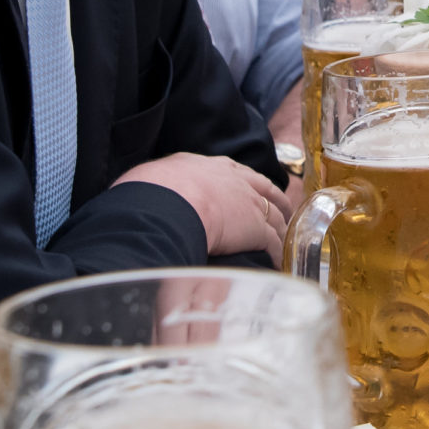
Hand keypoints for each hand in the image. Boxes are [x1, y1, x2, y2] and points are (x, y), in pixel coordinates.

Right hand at [113, 152, 292, 257]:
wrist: (167, 206)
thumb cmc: (149, 192)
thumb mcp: (154, 177)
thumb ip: (160, 183)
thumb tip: (144, 193)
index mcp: (209, 167)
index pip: (235, 171)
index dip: (246, 181)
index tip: (251, 187)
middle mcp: (235, 181)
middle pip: (265, 188)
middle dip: (275, 199)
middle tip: (282, 208)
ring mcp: (248, 204)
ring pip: (274, 215)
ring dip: (280, 227)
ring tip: (284, 237)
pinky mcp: (255, 230)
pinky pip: (271, 242)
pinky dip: (275, 252)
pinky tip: (276, 261)